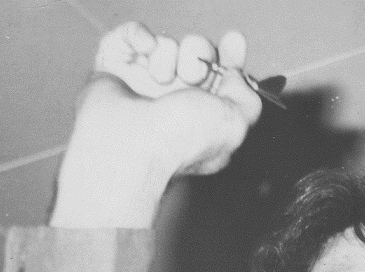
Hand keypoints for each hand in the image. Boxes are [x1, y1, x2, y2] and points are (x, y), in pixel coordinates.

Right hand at [51, 23, 263, 226]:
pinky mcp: (116, 70)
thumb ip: (248, 99)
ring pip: (167, 44)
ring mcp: (144, 86)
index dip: (231, 57)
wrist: (131, 142)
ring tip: (161, 81)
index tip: (233, 44)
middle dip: (199, 57)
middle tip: (191, 78)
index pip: (222, 80)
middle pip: (197, 54)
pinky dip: (139, 38)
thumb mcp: (234, 124)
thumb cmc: (181, 140)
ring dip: (168, 56)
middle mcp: (176, 103)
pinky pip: (132, 35)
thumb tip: (235, 75)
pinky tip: (144, 56)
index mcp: (204, 119)